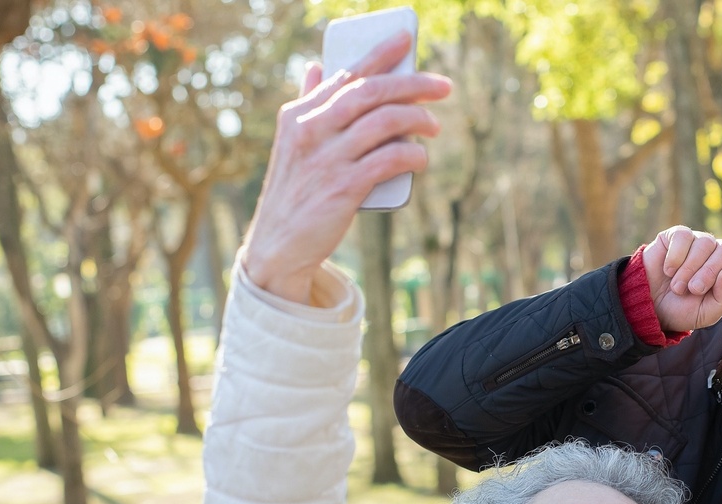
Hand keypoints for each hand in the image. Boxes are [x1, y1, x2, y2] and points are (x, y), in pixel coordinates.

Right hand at [241, 31, 451, 302]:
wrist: (278, 244)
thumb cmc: (295, 191)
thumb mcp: (292, 143)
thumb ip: (308, 104)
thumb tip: (315, 67)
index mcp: (299, 115)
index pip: (345, 75)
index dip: (379, 54)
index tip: (405, 39)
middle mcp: (311, 130)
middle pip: (370, 92)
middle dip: (412, 83)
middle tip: (443, 86)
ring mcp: (327, 159)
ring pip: (384, 122)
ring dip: (418, 119)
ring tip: (434, 126)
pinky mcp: (343, 188)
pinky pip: (389, 160)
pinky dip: (412, 154)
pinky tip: (421, 157)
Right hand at [643, 223, 721, 332]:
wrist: (649, 306)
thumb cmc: (682, 310)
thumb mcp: (707, 313)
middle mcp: (716, 254)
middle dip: (709, 272)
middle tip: (693, 290)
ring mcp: (698, 242)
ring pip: (705, 244)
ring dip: (690, 269)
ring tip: (678, 286)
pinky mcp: (678, 235)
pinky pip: (684, 237)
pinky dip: (676, 257)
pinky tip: (668, 270)